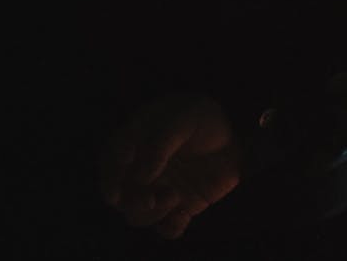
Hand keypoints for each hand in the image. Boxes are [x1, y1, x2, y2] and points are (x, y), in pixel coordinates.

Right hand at [99, 93, 240, 239]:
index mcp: (138, 140)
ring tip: (175, 196)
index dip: (109, 173)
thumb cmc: (205, 119)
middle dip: (130, 200)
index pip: (111, 157)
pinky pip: (165, 229)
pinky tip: (183, 216)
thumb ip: (160, 143)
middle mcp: (143, 167)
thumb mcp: (184, 118)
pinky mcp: (179, 207)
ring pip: (138, 214)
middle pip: (120, 193)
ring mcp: (160, 188)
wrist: (238, 139)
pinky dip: (170, 229)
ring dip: (152, 212)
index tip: (119, 185)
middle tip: (151, 197)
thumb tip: (141, 176)